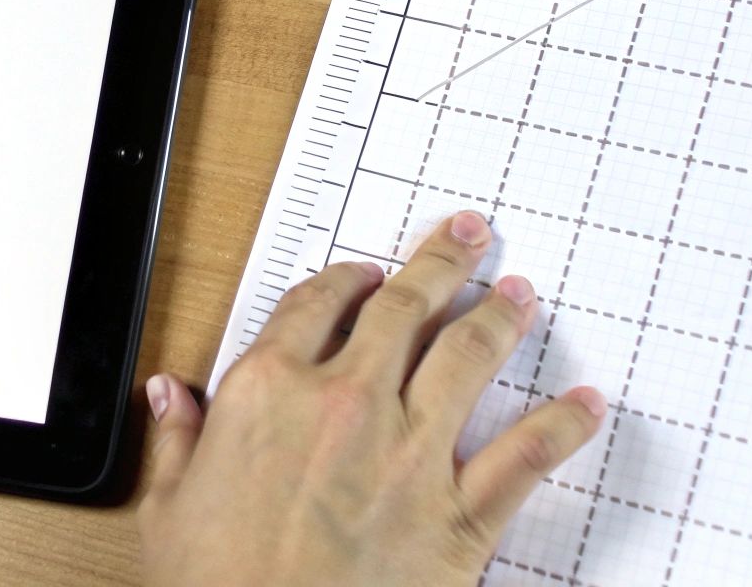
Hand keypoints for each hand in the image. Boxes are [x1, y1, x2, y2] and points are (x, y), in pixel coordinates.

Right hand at [137, 211, 605, 585]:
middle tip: (468, 237)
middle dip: (441, 264)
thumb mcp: (169, 511)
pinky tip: (584, 407)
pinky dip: (562, 427)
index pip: (313, 306)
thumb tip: (166, 396)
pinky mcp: (458, 514)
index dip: (346, 280)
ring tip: (518, 294)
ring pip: (466, 359)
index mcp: (267, 393)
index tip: (366, 272)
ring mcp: (407, 454)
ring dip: (499, 318)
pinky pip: (523, 457)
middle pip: (402, 310)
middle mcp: (343, 405)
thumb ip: (176, 441)